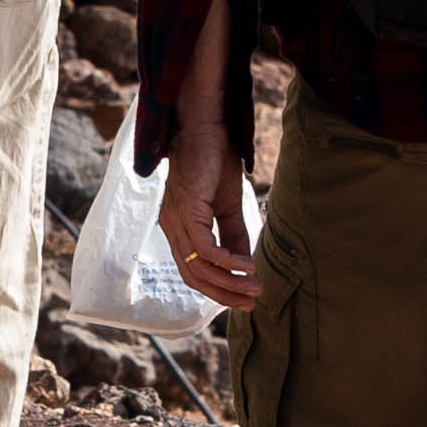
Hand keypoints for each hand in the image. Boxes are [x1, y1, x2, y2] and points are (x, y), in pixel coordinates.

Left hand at [160, 89, 260, 309]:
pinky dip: (227, 262)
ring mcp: (177, 220)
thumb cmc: (214, 159)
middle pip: (193, 277)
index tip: (245, 298)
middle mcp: (171, 228)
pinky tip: (247, 266)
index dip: (218, 288)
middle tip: (252, 302)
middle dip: (224, 293)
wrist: (206, 125)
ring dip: (230, 282)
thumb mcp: (227, 204)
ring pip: (199, 267)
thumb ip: (233, 234)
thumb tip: (245, 263)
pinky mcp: (187, 210)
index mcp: (178, 227)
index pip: (193, 270)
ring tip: (255, 287)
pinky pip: (205, 249)